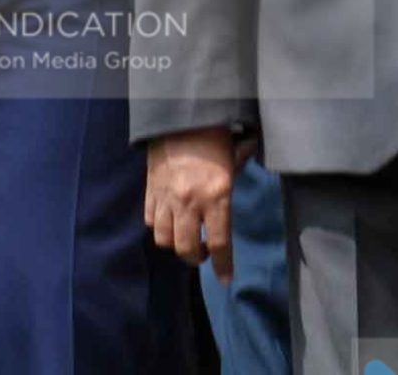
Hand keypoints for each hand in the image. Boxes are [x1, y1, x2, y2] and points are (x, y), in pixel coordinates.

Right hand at [143, 127, 236, 280]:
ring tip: (187, 238)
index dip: (223, 265)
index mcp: (217, 195)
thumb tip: (248, 162)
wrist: (178, 117)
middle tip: (205, 252)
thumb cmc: (214, 134)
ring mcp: (167, 200)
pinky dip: (160, 226)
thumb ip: (240, 168)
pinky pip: (151, 222)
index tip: (225, 280)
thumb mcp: (235, 153)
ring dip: (177, 244)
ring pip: (165, 240)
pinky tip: (170, 221)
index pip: (220, 242)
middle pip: (188, 249)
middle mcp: (191, 203)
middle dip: (197, 258)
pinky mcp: (150, 193)